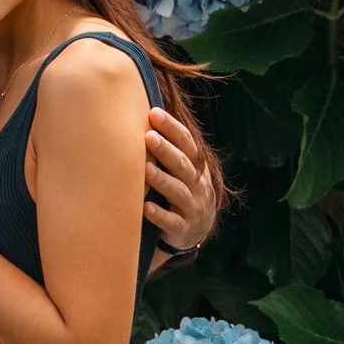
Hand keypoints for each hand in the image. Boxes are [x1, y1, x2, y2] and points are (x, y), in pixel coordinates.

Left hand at [145, 106, 216, 251]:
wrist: (195, 231)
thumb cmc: (181, 191)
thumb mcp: (181, 169)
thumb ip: (169, 148)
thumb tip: (147, 111)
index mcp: (196, 167)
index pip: (187, 143)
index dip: (172, 128)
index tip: (154, 113)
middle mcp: (197, 185)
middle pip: (183, 165)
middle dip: (166, 150)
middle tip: (148, 136)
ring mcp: (192, 208)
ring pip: (178, 192)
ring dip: (162, 180)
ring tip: (146, 169)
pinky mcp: (183, 229)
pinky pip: (172, 222)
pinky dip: (160, 215)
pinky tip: (146, 207)